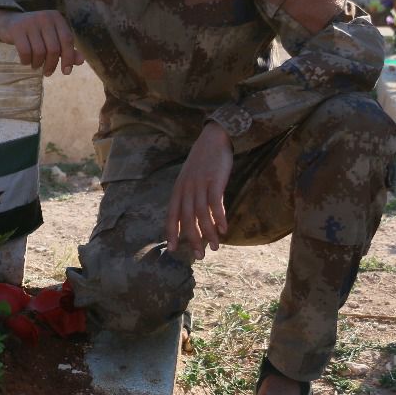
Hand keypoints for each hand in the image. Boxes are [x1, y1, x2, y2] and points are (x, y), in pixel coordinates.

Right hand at [0, 9, 84, 75]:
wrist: (10, 22)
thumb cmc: (36, 33)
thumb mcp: (53, 39)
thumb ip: (67, 49)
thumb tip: (81, 61)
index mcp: (57, 18)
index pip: (67, 40)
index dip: (69, 58)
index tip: (66, 72)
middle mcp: (45, 17)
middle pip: (54, 48)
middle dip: (51, 65)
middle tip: (47, 73)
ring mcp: (30, 22)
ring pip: (40, 51)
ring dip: (38, 64)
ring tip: (36, 66)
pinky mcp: (17, 29)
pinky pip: (25, 51)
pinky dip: (26, 61)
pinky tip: (26, 62)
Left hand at [165, 122, 233, 259]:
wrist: (213, 139)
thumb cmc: (202, 162)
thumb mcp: (189, 180)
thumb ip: (187, 197)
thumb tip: (190, 219)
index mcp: (178, 190)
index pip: (171, 215)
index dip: (171, 233)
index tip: (172, 250)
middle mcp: (186, 189)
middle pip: (187, 219)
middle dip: (192, 240)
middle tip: (200, 255)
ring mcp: (199, 185)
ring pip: (201, 214)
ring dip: (208, 233)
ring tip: (215, 247)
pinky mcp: (214, 180)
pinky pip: (215, 203)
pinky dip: (219, 217)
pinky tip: (224, 229)